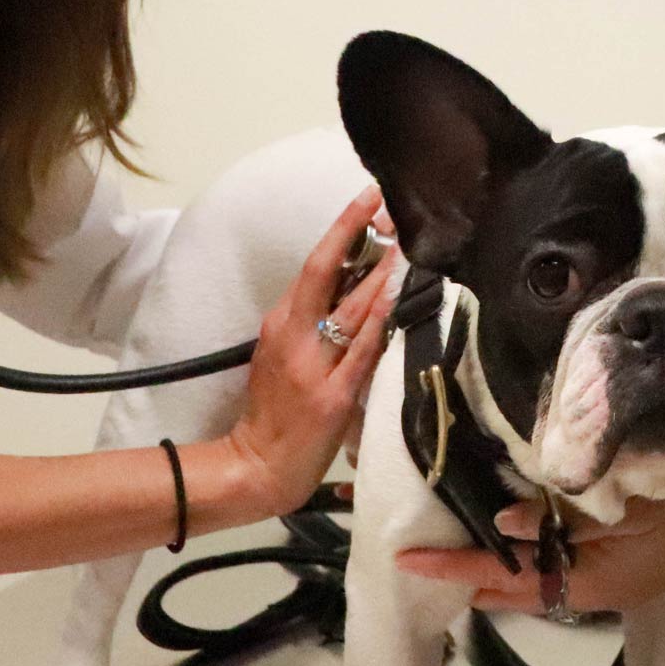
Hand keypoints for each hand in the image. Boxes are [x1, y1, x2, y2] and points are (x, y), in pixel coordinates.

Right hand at [221, 186, 400, 516]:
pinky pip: (363, 350)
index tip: (367, 199)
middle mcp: (293, 335)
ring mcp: (313, 364)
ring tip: (408, 243)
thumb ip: (309, 323)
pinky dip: (381, 321)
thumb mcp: (281, 355)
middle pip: (327, 272)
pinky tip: (400, 299)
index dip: (342, 229)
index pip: (314, 265)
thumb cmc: (272, 412)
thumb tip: (352, 286)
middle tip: (389, 204)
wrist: (255, 466)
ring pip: (350, 307)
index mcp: (279, 323)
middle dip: (360, 234)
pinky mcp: (333, 395)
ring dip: (381, 273)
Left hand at [394, 496, 664, 614]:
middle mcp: (591, 592)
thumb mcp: (625, 506)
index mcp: (590, 583)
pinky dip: (527, 558)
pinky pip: (558, 570)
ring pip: (533, 583)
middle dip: (467, 575)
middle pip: (512, 592)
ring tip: (450, 549)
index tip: (409, 558)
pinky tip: (510, 537)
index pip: (505, 578)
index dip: (454, 566)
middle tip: (418, 557)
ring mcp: (605, 583)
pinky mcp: (616, 568)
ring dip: (495, 569)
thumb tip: (502, 524)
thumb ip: (561, 519)